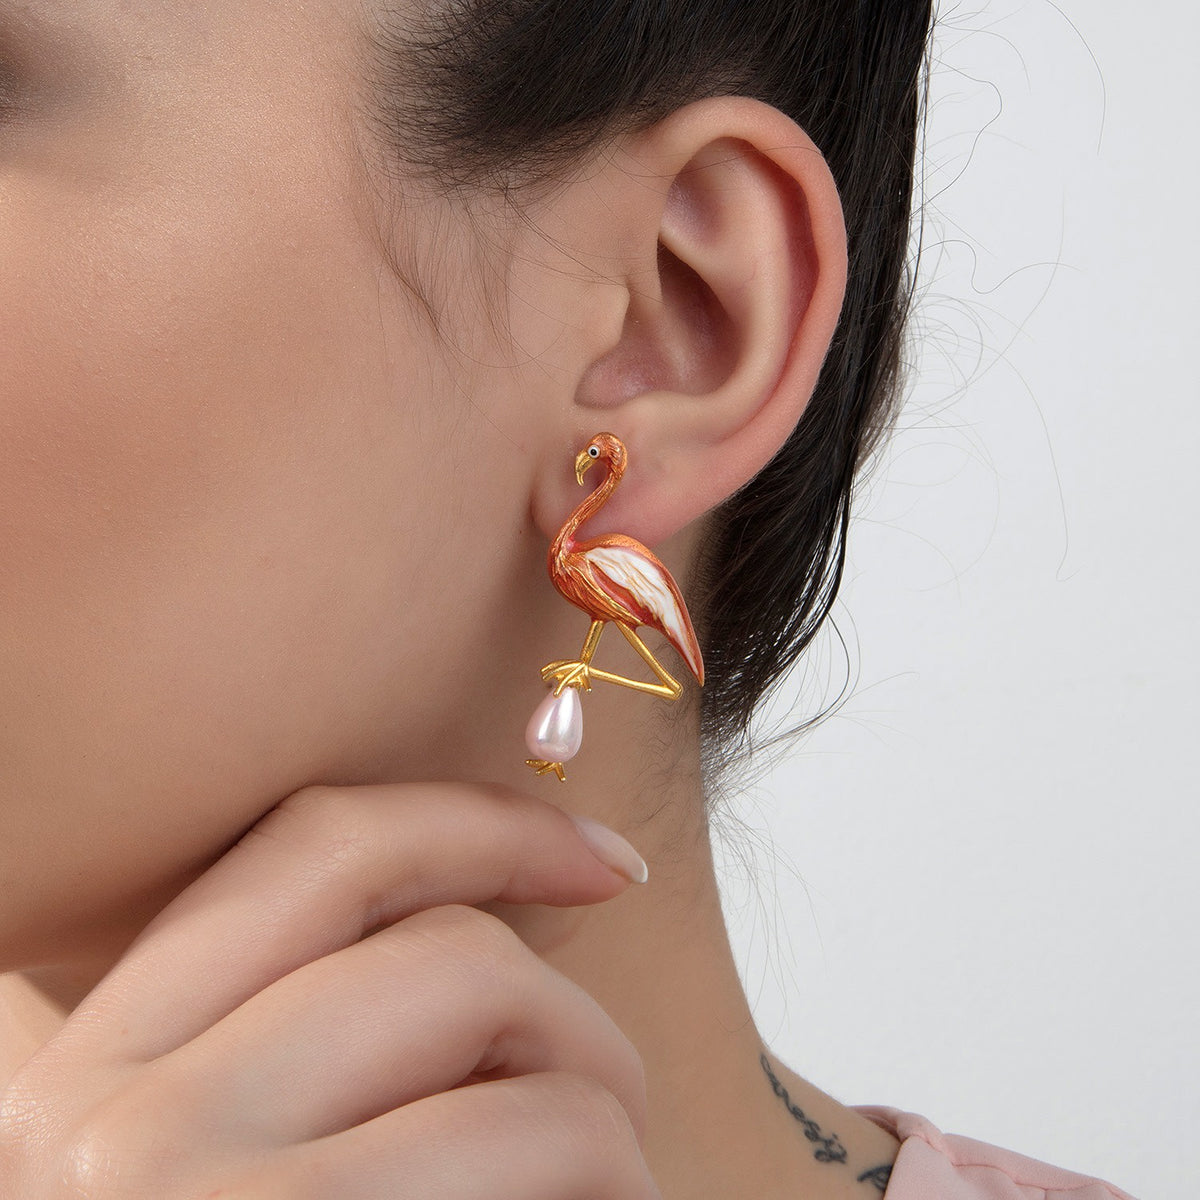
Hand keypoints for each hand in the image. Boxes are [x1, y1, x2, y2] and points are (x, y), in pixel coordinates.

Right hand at [0, 782, 658, 1197]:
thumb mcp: (214, 1156)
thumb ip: (292, 1037)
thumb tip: (506, 899)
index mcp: (82, 1074)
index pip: (315, 845)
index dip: (482, 824)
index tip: (599, 858)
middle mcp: (109, 1137)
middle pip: (442, 948)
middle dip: (568, 1013)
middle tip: (608, 1098)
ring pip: (512, 1045)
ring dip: (601, 1114)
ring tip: (599, 1189)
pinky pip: (548, 1147)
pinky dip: (609, 1183)